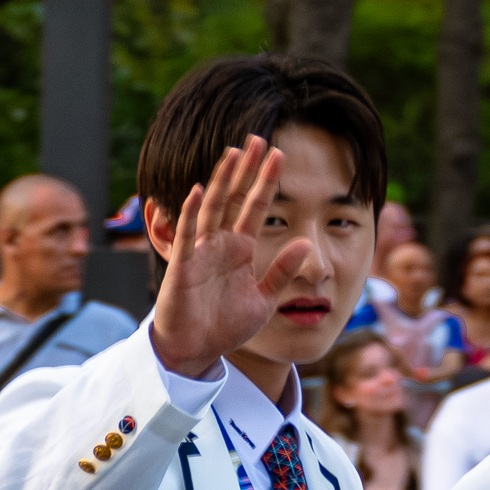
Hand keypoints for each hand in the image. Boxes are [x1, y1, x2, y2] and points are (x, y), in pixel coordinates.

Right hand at [150, 138, 313, 376]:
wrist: (197, 351)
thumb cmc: (226, 326)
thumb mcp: (264, 300)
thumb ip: (282, 272)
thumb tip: (306, 244)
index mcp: (240, 249)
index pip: (256, 207)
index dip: (267, 182)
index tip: (280, 155)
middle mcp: (220, 243)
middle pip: (234, 198)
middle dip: (247, 170)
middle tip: (260, 139)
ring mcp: (200, 251)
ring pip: (213, 208)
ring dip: (222, 181)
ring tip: (234, 153)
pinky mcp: (182, 266)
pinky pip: (187, 235)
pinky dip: (191, 214)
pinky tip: (198, 191)